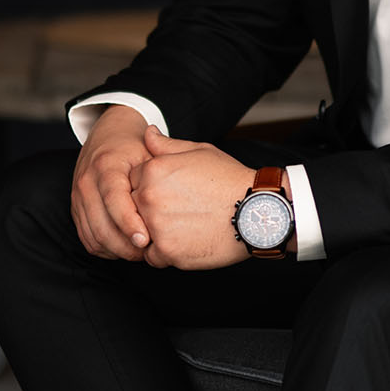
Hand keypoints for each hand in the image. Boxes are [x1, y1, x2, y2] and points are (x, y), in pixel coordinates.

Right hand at [70, 105, 154, 261]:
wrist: (107, 134)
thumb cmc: (133, 145)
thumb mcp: (150, 150)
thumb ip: (158, 174)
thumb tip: (170, 202)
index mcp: (106, 165)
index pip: (114, 200)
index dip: (129, 223)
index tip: (146, 240)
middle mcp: (87, 182)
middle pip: (101, 225)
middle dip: (125, 245)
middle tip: (149, 252)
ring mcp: (78, 197)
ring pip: (93, 236)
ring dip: (117, 250)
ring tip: (140, 252)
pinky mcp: (76, 208)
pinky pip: (87, 238)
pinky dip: (106, 248)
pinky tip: (124, 247)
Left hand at [133, 127, 278, 270]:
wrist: (256, 212)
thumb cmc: (230, 180)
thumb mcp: (200, 151)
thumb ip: (167, 145)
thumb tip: (147, 134)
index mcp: (154, 170)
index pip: (133, 181)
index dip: (151, 188)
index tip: (170, 194)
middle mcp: (149, 197)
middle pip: (133, 207)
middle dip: (149, 211)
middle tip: (178, 212)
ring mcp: (156, 226)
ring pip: (140, 233)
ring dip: (154, 233)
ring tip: (182, 227)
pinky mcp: (167, 252)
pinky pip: (152, 257)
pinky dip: (165, 254)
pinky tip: (186, 242)